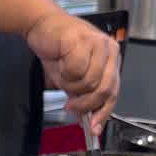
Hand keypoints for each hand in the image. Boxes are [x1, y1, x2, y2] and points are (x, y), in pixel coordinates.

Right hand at [26, 10, 120, 134]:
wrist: (42, 27)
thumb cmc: (58, 50)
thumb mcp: (73, 79)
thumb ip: (83, 97)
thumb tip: (88, 120)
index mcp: (111, 61)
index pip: (113, 93)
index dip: (102, 113)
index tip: (93, 128)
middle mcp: (109, 51)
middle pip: (103, 90)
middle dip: (84, 103)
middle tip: (70, 105)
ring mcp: (98, 44)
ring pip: (89, 82)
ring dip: (70, 85)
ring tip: (63, 74)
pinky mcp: (83, 40)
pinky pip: (75, 70)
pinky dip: (64, 72)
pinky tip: (61, 61)